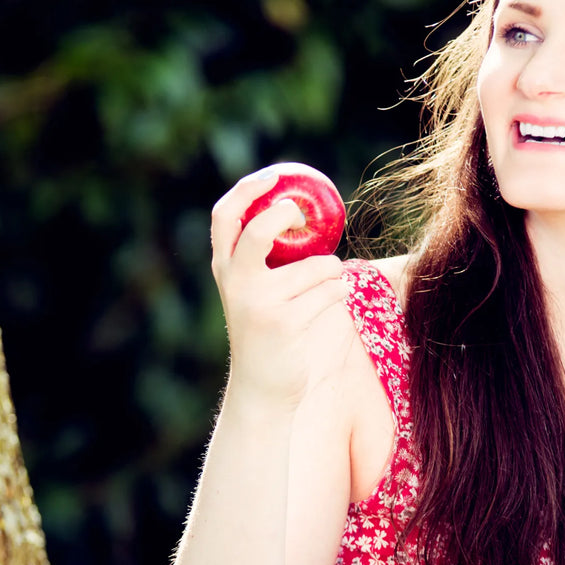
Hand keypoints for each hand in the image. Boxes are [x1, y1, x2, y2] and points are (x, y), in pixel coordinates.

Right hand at [210, 170, 347, 406]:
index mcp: (225, 269)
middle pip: (258, 230)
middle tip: (303, 217)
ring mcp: (260, 303)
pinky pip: (331, 291)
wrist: (263, 389)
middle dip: (284, 214)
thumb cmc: (268, 332)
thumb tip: (302, 214)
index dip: (248, 189)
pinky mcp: (286, 323)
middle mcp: (236, 283)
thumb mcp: (255, 292)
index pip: (224, 216)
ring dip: (334, 272)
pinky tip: (329, 306)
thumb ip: (265, 259)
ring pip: (317, 265)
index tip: (274, 175)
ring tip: (327, 287)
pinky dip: (339, 292)